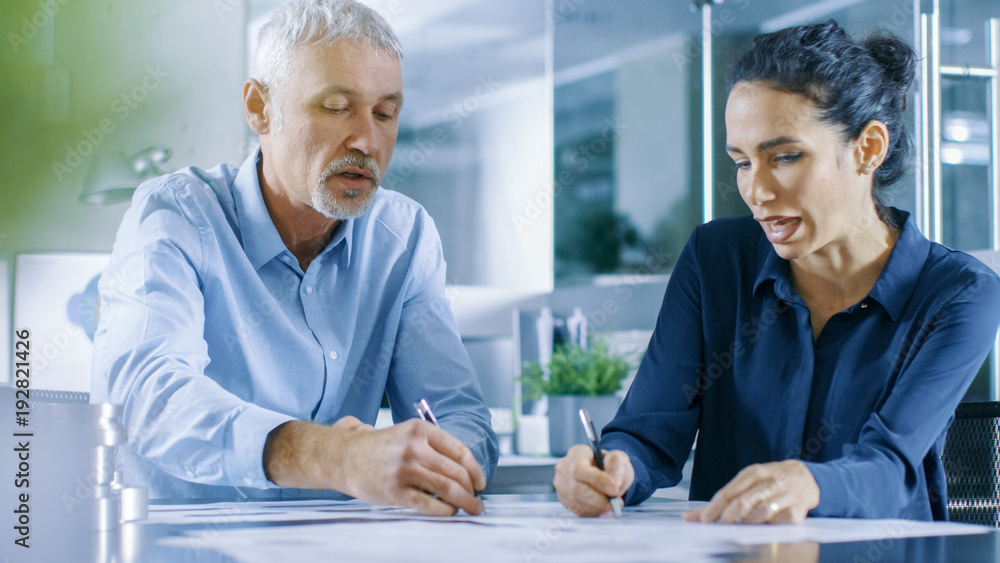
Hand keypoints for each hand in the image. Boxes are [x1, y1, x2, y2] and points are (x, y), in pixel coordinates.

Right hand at [263, 416, 485, 515]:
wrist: (344, 457)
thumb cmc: (380, 448)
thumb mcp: (408, 435)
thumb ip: (434, 447)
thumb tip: (465, 471)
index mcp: (421, 430)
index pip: (460, 451)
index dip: (475, 470)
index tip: (481, 482)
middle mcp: (415, 447)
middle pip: (456, 472)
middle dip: (472, 490)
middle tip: (477, 500)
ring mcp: (405, 469)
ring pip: (446, 488)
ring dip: (464, 502)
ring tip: (470, 509)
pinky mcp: (395, 491)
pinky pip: (428, 504)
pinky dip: (444, 510)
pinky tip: (449, 512)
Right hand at [554, 444, 632, 516]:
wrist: (605, 475)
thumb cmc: (610, 465)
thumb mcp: (618, 458)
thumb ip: (617, 465)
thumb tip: (614, 481)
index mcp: (576, 453)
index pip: (580, 469)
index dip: (598, 481)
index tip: (614, 489)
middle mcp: (564, 469)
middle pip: (577, 489)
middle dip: (600, 499)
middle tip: (616, 502)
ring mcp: (562, 485)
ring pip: (577, 502)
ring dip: (598, 507)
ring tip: (611, 504)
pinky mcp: (565, 500)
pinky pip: (578, 511)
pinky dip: (593, 512)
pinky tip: (602, 508)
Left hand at [683, 460, 818, 523]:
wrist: (807, 477)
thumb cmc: (770, 481)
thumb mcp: (749, 481)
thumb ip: (724, 498)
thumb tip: (692, 517)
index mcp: (754, 472)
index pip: (729, 492)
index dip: (715, 508)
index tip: (704, 520)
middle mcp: (769, 482)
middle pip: (743, 503)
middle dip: (729, 517)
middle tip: (722, 526)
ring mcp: (784, 496)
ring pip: (759, 514)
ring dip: (747, 524)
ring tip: (740, 529)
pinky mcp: (797, 511)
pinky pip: (777, 524)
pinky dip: (766, 529)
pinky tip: (760, 530)